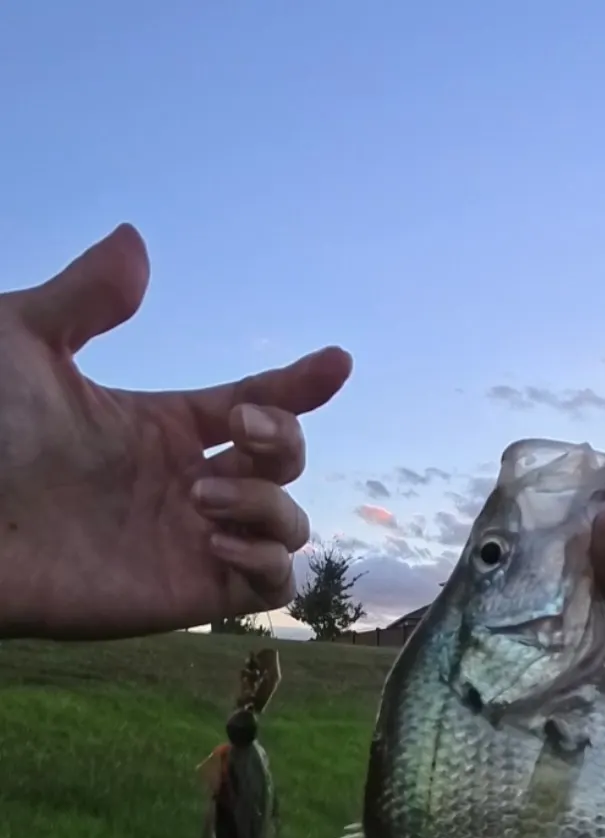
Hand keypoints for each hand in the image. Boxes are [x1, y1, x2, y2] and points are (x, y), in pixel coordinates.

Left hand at [0, 224, 351, 638]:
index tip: (336, 362)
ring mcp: (196, 540)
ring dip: (269, 503)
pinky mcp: (190, 594)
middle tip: (235, 429)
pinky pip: (272, 583)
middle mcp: (191, 482)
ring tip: (200, 497)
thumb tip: (134, 239)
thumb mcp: (22, 343)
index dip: (301, 384)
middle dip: (283, 438)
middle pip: (287, 459)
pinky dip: (267, 559)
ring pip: (291, 523)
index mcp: (165, 427)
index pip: (258, 402)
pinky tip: (214, 541)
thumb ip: (86, 295)